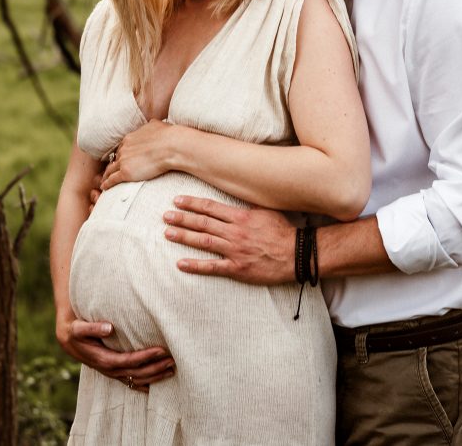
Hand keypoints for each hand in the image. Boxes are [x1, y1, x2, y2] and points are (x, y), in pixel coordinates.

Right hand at [56, 313, 174, 391]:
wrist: (68, 338)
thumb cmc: (75, 329)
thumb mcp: (78, 327)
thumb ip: (92, 328)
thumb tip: (109, 328)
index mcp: (102, 359)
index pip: (128, 361)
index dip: (145, 357)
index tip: (161, 350)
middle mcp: (108, 369)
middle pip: (135, 373)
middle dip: (155, 368)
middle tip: (173, 360)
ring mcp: (112, 372)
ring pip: (136, 380)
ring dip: (154, 376)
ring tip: (171, 369)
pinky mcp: (114, 371)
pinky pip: (131, 382)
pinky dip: (145, 384)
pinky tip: (157, 384)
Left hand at [100, 120, 180, 190]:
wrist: (171, 146)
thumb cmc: (168, 136)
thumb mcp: (157, 125)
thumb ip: (152, 125)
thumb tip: (153, 123)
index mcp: (130, 138)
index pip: (122, 148)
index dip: (122, 154)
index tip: (122, 159)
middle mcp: (124, 149)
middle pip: (116, 158)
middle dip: (114, 164)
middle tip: (112, 171)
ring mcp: (123, 161)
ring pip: (110, 169)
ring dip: (107, 175)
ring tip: (104, 180)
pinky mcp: (126, 172)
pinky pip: (112, 179)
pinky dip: (107, 184)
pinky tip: (104, 187)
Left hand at [162, 195, 295, 284]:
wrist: (296, 254)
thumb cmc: (283, 231)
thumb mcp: (267, 211)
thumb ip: (249, 205)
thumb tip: (237, 194)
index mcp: (241, 217)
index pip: (211, 207)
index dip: (192, 204)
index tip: (177, 201)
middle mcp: (234, 232)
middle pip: (203, 223)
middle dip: (182, 219)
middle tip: (166, 216)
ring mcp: (234, 250)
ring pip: (204, 242)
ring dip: (184, 237)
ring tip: (168, 233)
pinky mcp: (237, 268)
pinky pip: (213, 267)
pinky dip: (195, 266)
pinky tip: (181, 263)